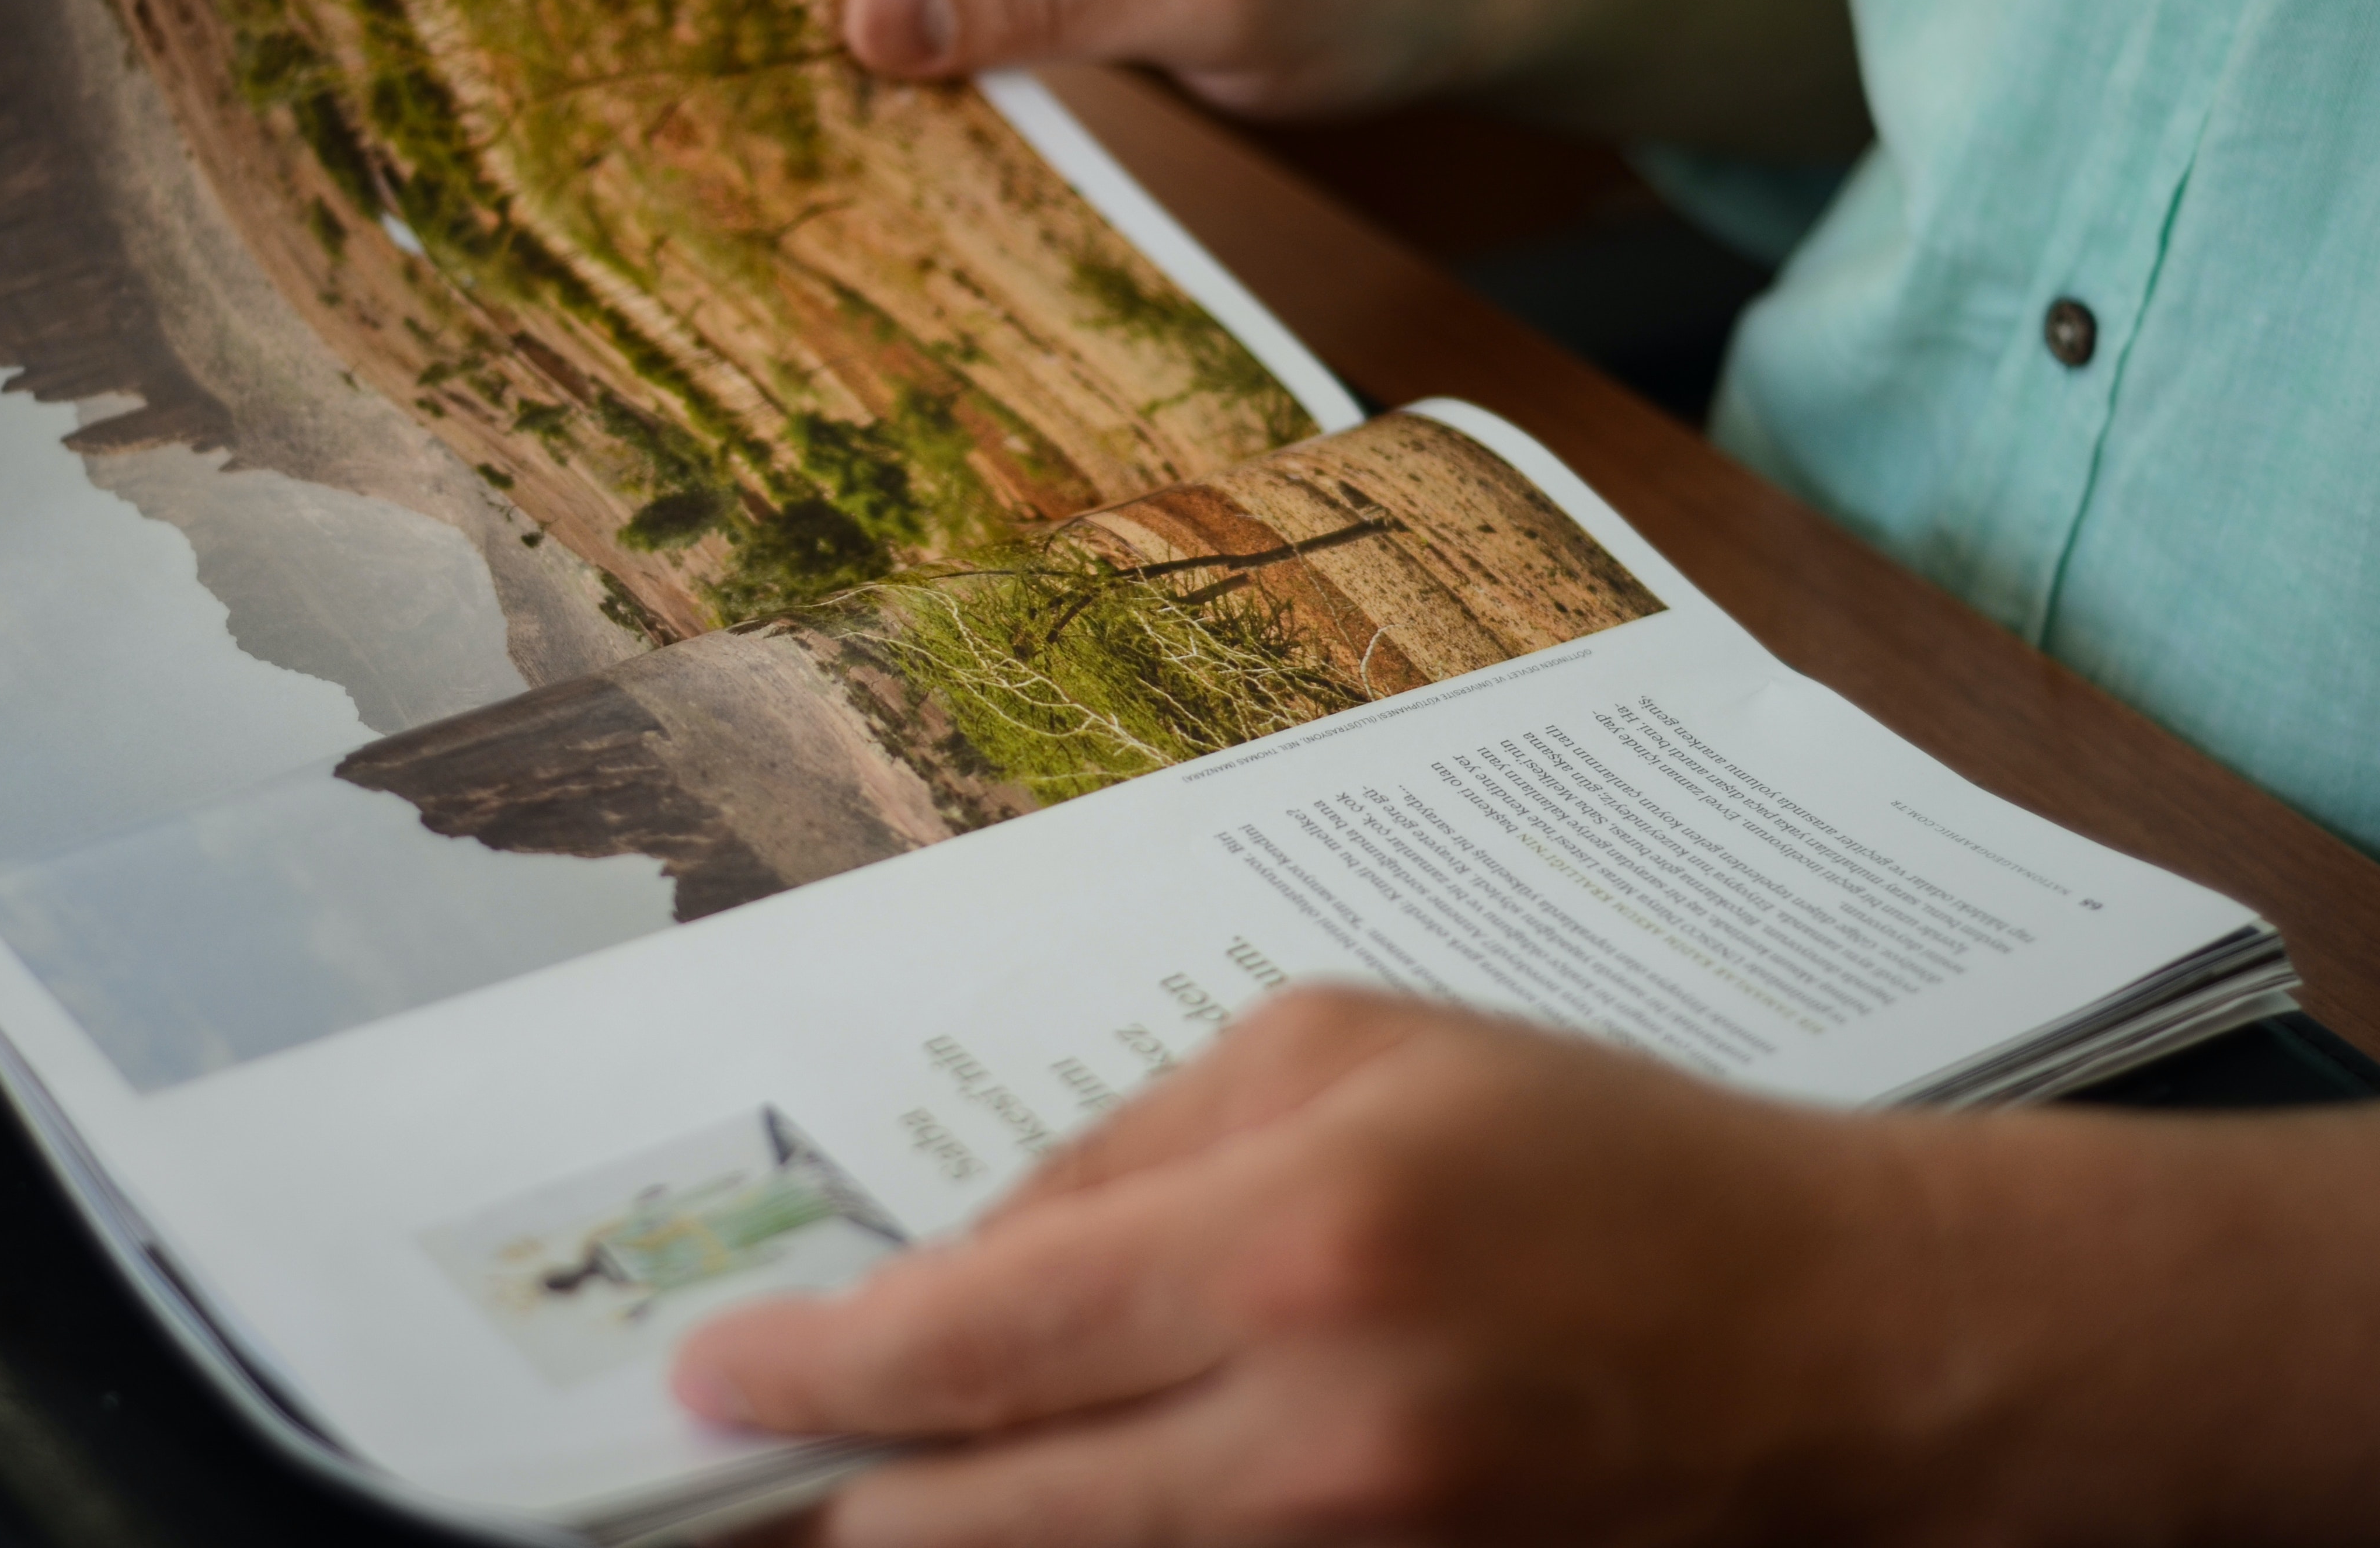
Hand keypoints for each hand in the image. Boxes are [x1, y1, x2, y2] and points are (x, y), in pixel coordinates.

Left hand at [677, 988, 2379, 1546]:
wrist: (1844, 1344)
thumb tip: (965, 1263)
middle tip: (744, 1466)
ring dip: (951, 1537)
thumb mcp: (1346, 1054)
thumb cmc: (1598, 1160)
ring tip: (875, 1487)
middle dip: (839, 1498)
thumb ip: (1129, 1147)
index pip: (965, 1344)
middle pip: (979, 1520)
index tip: (710, 1386)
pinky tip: (1047, 1501)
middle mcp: (1313, 1443)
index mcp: (1292, 1246)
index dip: (809, 1376)